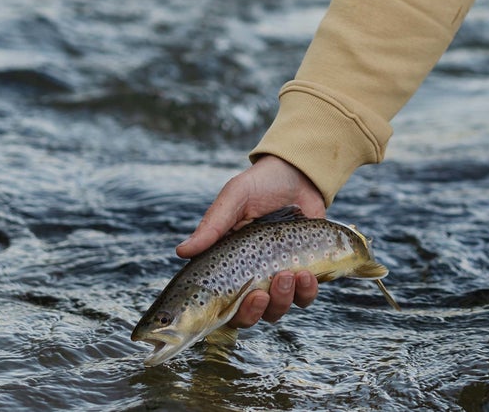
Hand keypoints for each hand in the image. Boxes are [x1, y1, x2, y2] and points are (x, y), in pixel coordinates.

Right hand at [176, 154, 326, 327]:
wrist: (300, 172)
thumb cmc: (261, 184)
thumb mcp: (235, 198)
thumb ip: (213, 225)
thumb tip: (181, 251)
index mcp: (227, 265)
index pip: (221, 304)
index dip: (230, 314)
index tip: (242, 301)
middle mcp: (250, 277)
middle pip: (248, 316)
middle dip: (257, 311)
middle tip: (263, 292)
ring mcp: (277, 276)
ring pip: (277, 309)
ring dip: (283, 300)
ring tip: (290, 274)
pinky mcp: (304, 271)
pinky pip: (304, 296)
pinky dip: (307, 292)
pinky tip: (307, 275)